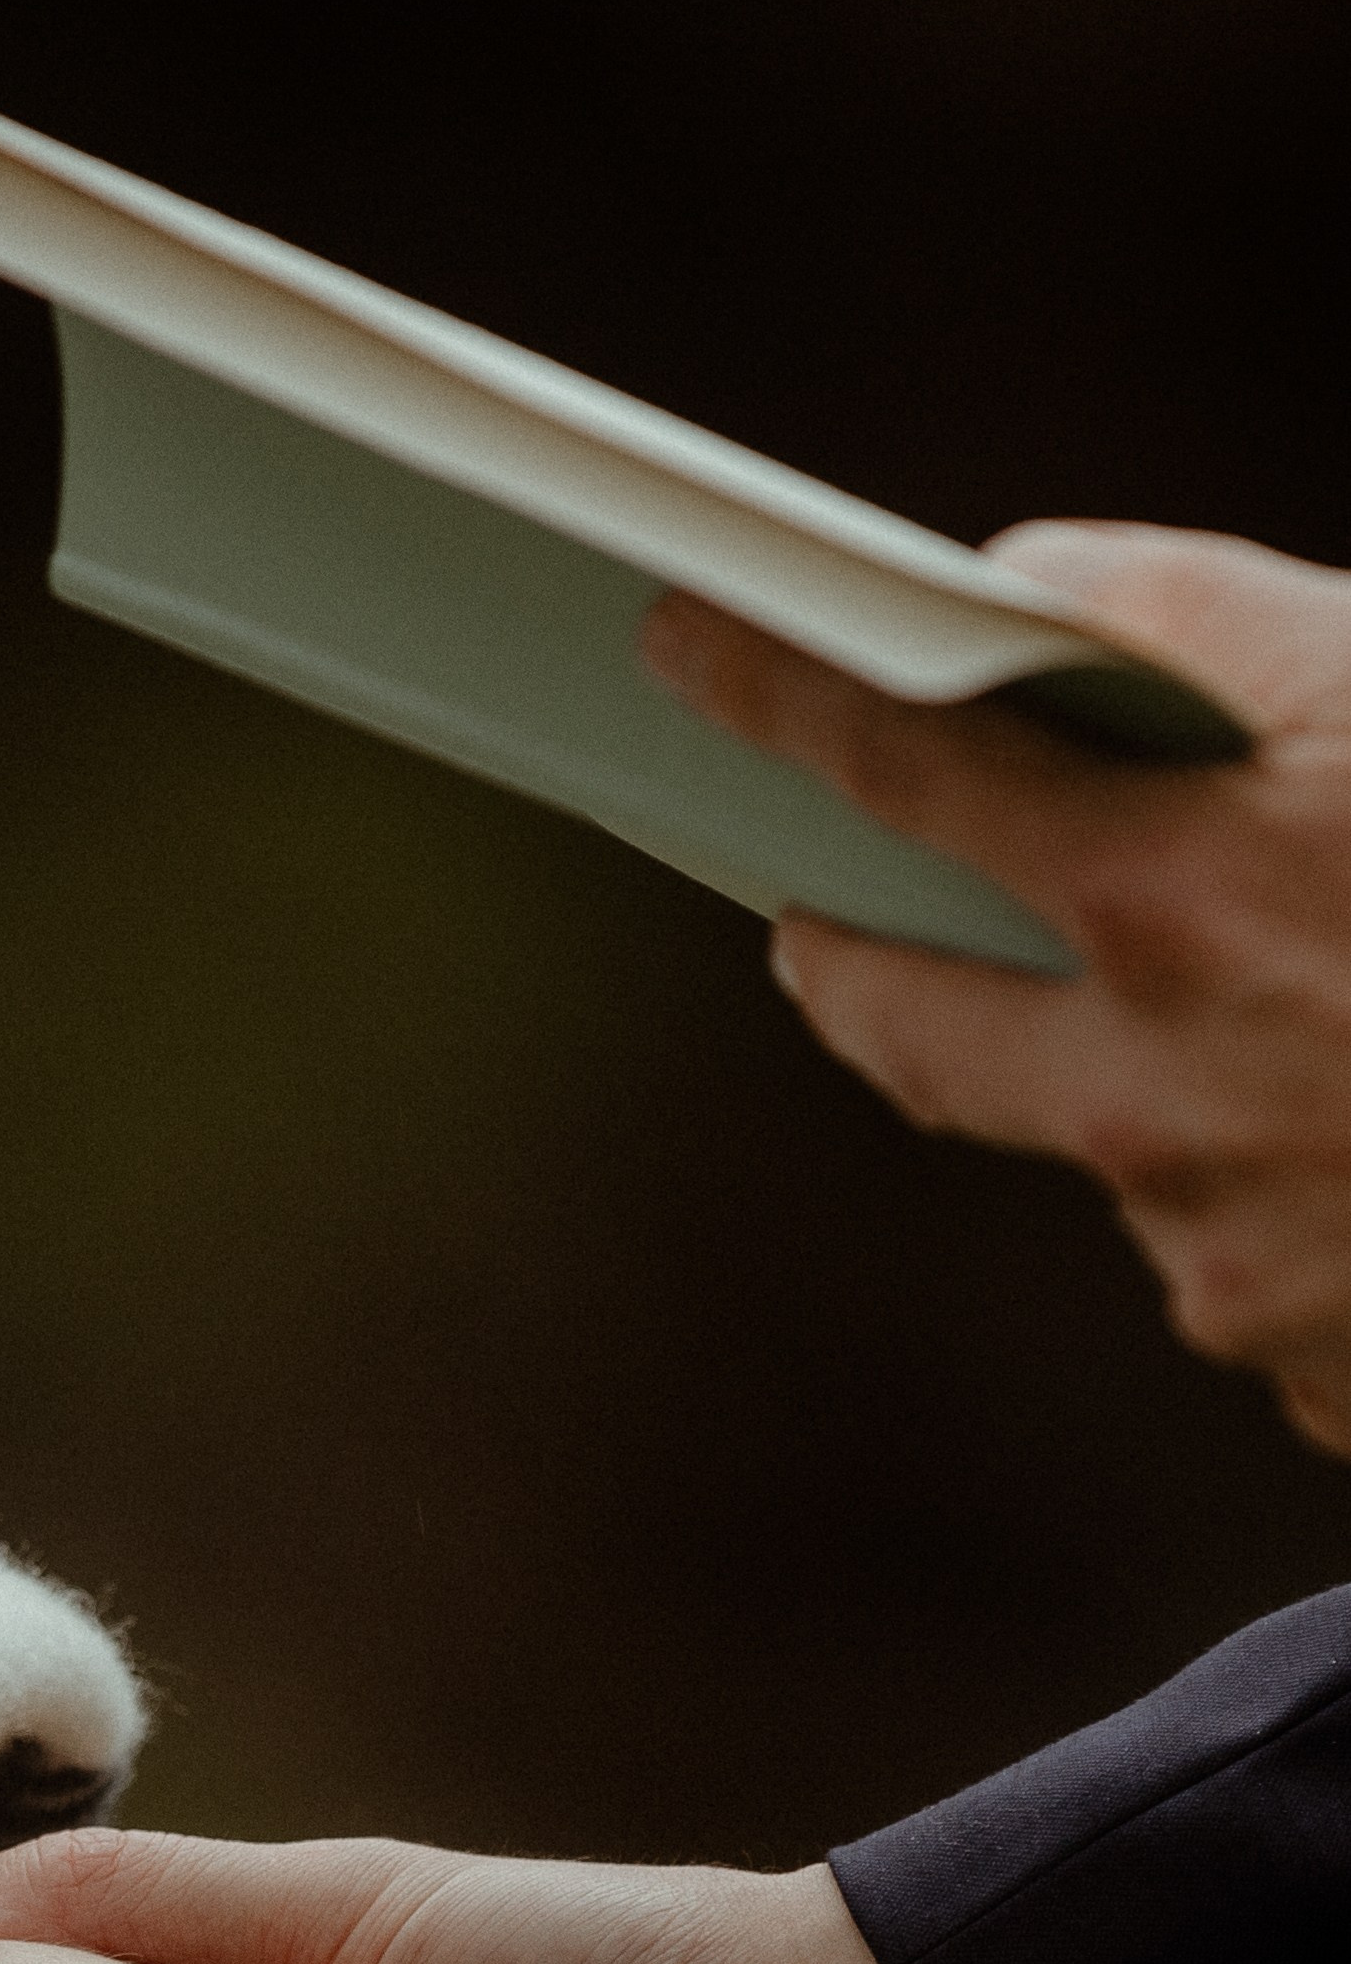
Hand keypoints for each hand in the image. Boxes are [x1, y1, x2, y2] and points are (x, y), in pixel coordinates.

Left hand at [642, 527, 1350, 1455]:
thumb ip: (1215, 631)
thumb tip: (1024, 600)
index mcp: (1199, 881)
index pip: (901, 755)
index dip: (768, 688)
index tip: (677, 643)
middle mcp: (1164, 1086)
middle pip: (900, 1022)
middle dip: (849, 959)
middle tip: (823, 921)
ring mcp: (1223, 1246)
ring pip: (1119, 1143)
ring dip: (1179, 1080)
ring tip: (1341, 1017)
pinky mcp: (1300, 1364)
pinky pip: (1255, 1261)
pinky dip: (1308, 1198)